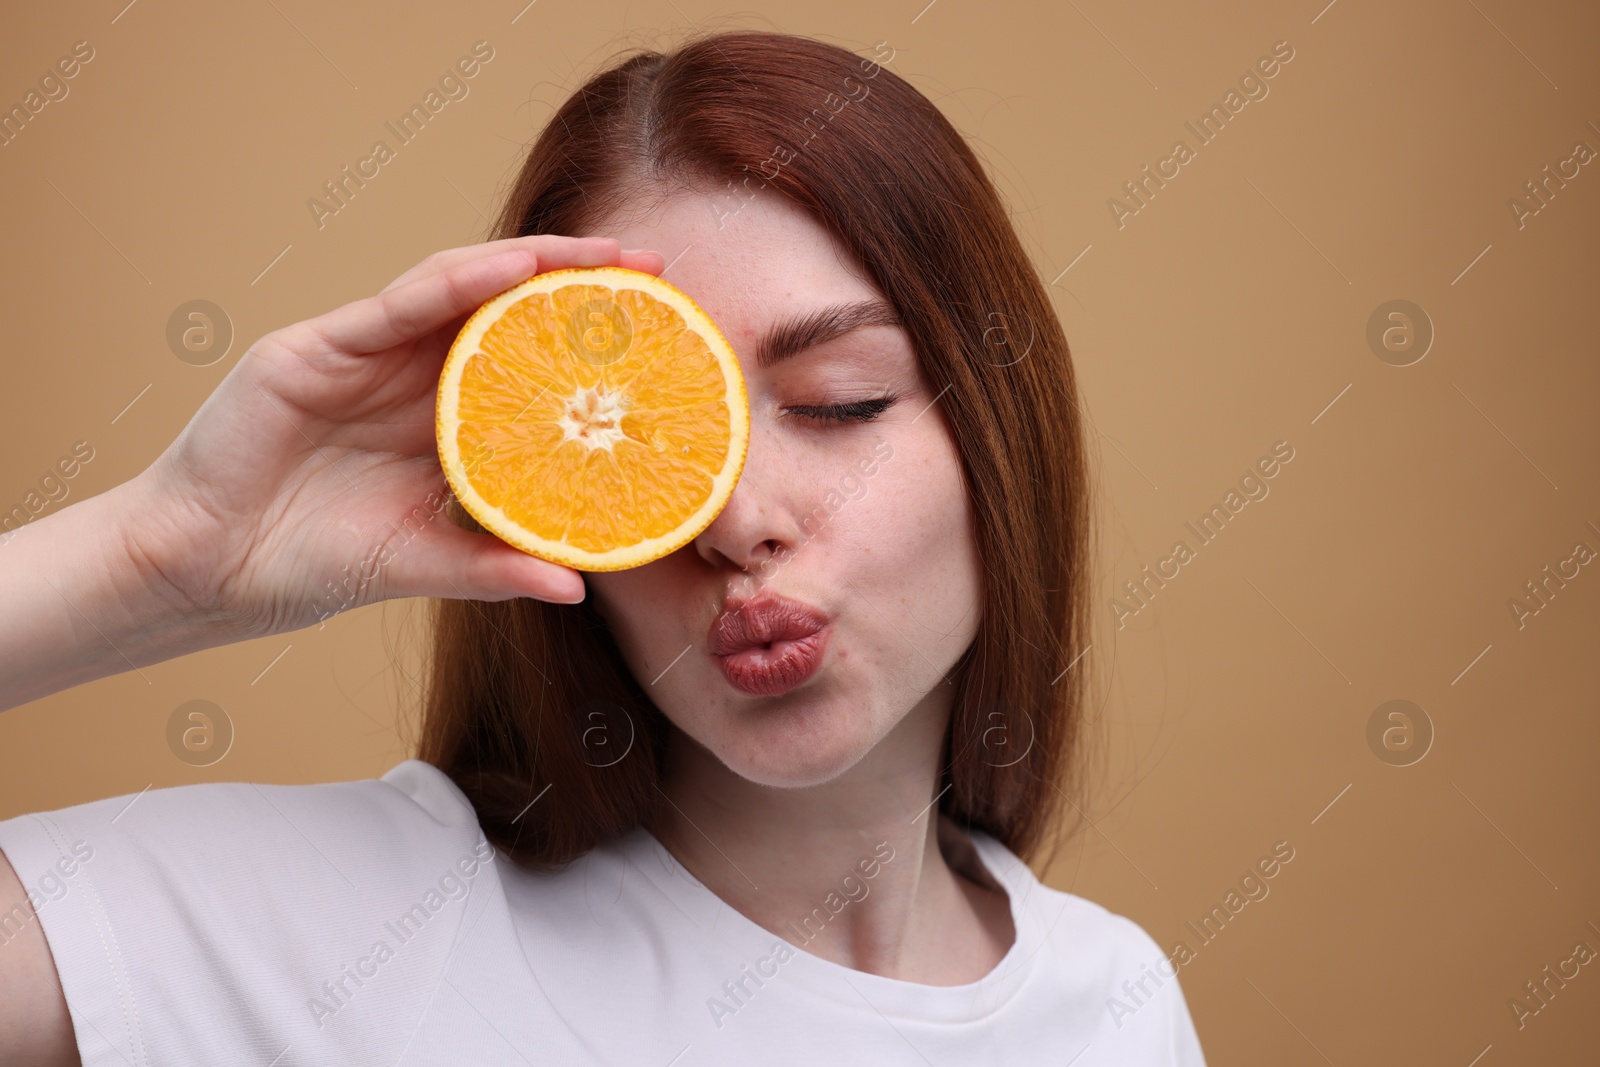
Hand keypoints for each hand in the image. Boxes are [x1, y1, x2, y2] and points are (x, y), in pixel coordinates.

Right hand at [120, 235, 665, 640]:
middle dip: (577, 290)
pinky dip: (459, 283)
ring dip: (532, 267)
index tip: (661, 342)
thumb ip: (492, 567)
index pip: (527, 370)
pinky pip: (399, 304)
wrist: (206, 570)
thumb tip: (576, 586)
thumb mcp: (419, 564)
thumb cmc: (308, 563)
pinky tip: (514, 268)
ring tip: (601, 259)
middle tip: (654, 274)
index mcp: (439, 424)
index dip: (588, 351)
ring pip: (460, 293)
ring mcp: (366, 357)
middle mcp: (410, 379)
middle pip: (505, 316)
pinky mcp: (318, 348)